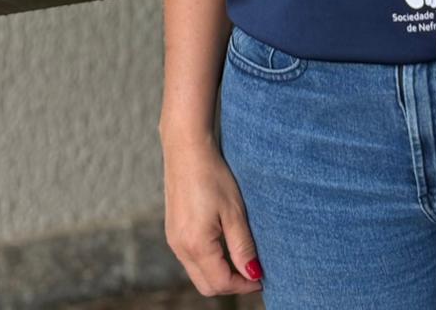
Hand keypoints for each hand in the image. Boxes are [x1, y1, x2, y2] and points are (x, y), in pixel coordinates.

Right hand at [162, 134, 263, 296]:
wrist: (186, 149)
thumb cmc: (213, 175)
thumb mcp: (234, 211)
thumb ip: (243, 246)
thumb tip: (254, 274)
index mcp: (196, 245)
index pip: (221, 283)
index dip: (243, 285)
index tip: (262, 279)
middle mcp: (180, 248)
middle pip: (207, 285)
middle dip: (231, 285)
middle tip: (254, 273)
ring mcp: (173, 241)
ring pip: (198, 274)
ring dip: (219, 274)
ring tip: (243, 260)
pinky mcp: (173, 232)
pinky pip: (190, 260)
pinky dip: (209, 262)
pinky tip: (224, 247)